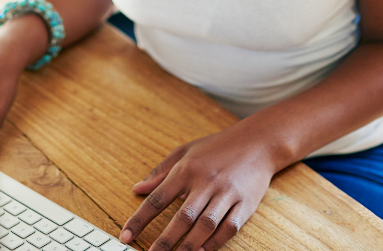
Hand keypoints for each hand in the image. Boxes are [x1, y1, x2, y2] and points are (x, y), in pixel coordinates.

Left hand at [119, 123, 278, 250]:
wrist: (257, 142)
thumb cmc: (216, 147)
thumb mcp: (184, 152)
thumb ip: (159, 172)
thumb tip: (137, 189)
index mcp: (186, 169)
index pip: (158, 198)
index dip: (139, 219)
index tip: (126, 236)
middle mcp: (206, 182)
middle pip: (183, 217)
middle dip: (165, 240)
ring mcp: (226, 194)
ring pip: (206, 225)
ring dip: (189, 245)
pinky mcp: (245, 204)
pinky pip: (229, 228)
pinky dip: (215, 243)